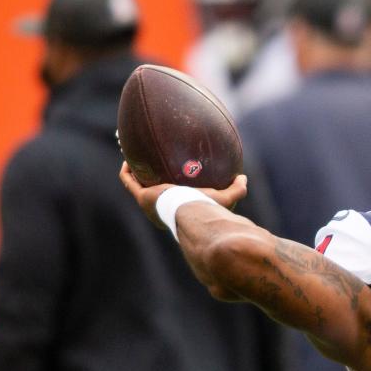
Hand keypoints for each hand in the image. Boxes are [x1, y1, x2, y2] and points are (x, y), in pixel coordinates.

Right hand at [118, 162, 247, 226]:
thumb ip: (237, 190)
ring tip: (134, 157)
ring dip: (134, 173)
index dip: (169, 193)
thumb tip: (243, 178)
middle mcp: (159, 211)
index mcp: (176, 214)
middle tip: (151, 166)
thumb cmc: (211, 210)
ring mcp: (149, 205)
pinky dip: (127, 170)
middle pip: (152, 194)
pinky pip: (128, 181)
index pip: (171, 203)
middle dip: (148, 182)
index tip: (171, 180)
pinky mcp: (142, 197)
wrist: (194, 214)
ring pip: (136, 186)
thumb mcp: (226, 199)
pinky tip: (128, 156)